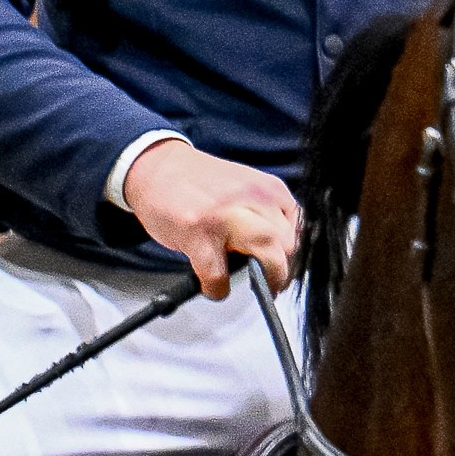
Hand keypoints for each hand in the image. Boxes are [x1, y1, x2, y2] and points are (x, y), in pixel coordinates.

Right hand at [122, 140, 299, 299]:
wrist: (157, 167)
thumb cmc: (199, 184)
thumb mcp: (245, 189)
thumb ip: (265, 213)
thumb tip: (279, 253)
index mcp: (268, 188)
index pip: (298, 229)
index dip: (290, 254)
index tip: (279, 265)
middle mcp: (252, 198)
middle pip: (288, 244)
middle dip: (282, 270)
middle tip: (272, 282)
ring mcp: (226, 215)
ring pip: (266, 253)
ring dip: (265, 278)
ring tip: (255, 286)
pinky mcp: (199, 232)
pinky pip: (219, 274)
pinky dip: (218, 287)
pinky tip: (212, 285)